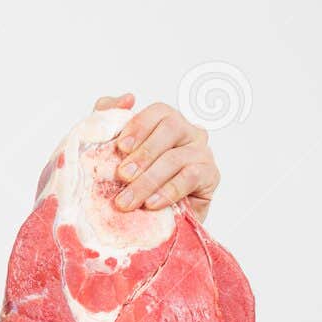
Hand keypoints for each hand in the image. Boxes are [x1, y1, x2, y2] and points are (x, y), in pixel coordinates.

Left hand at [93, 92, 219, 222]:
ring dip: (148, 180)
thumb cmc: (130, 183)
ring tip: (127, 201)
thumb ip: (111, 119)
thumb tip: (127, 98)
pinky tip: (151, 204)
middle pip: (171, 129)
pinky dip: (168, 191)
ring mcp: (201, 153)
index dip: (139, 126)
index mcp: (166, 123)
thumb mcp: (111, 151)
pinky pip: (191, 178)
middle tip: (122, 175)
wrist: (149, 222)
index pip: (159, 111)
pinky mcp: (210, 176)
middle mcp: (188, 133)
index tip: (120, 147)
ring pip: (177, 158)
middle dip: (143, 154)